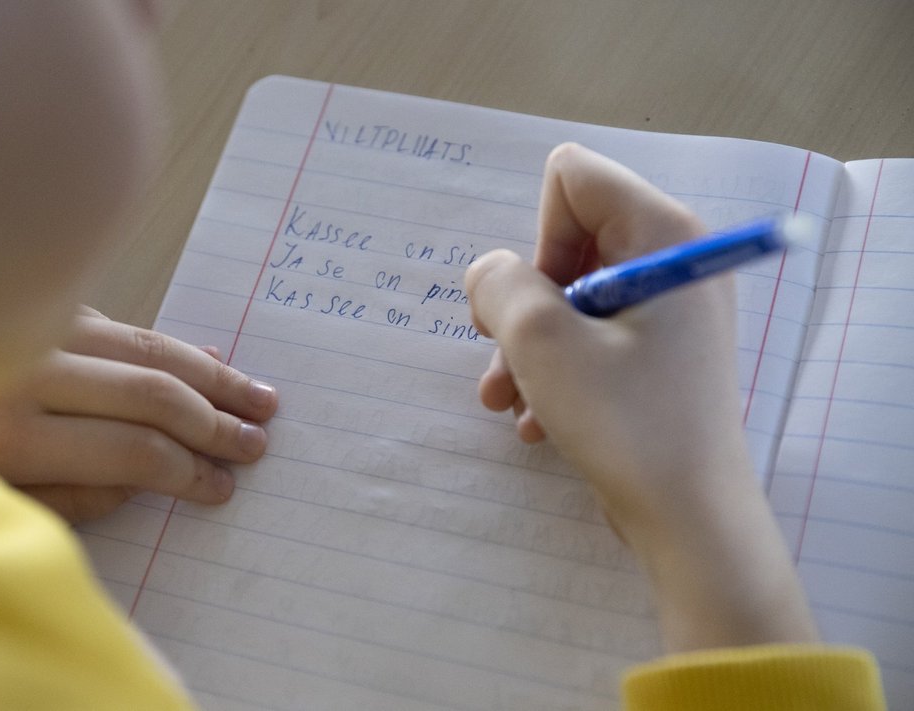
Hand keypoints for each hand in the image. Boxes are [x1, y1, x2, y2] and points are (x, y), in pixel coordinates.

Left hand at [0, 308, 277, 521]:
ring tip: (257, 394)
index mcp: (8, 434)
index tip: (224, 484)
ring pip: (145, 343)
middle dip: (216, 420)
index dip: (190, 471)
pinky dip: (163, 341)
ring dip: (209, 372)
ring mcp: (30, 322)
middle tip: (260, 439)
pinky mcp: (26, 298)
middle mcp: (28, 370)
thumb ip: (56, 498)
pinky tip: (201, 357)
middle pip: (153, 392)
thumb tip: (137, 486)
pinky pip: (114, 320)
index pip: (134, 452)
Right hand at [465, 143, 815, 650]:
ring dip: (528, 347)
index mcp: (663, 233)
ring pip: (569, 298)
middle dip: (524, 302)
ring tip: (507, 401)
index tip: (541, 303)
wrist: (691, 520)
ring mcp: (670, 310)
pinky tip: (539, 421)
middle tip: (507, 354)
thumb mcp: (540, 343)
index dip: (537, 235)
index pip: (572, 177)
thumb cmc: (625, 422)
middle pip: (566, 239)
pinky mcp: (661, 355)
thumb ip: (498, 285)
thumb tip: (491, 274)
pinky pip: (591, 337)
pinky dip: (557, 373)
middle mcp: (674, 259)